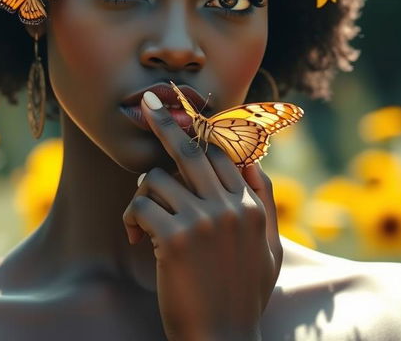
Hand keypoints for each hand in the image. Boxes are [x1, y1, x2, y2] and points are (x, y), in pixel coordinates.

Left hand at [123, 91, 281, 340]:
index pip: (222, 154)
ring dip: (143, 193)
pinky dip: (131, 218)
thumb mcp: (269, 250)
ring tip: (141, 219)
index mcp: (252, 207)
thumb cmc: (242, 296)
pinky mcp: (176, 239)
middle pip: (191, 150)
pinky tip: (134, 238)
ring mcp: (204, 222)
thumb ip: (266, 202)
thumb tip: (255, 159)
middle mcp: (231, 207)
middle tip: (146, 104)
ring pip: (158, 178)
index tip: (184, 113)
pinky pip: (142, 205)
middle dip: (165, 124)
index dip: (199, 132)